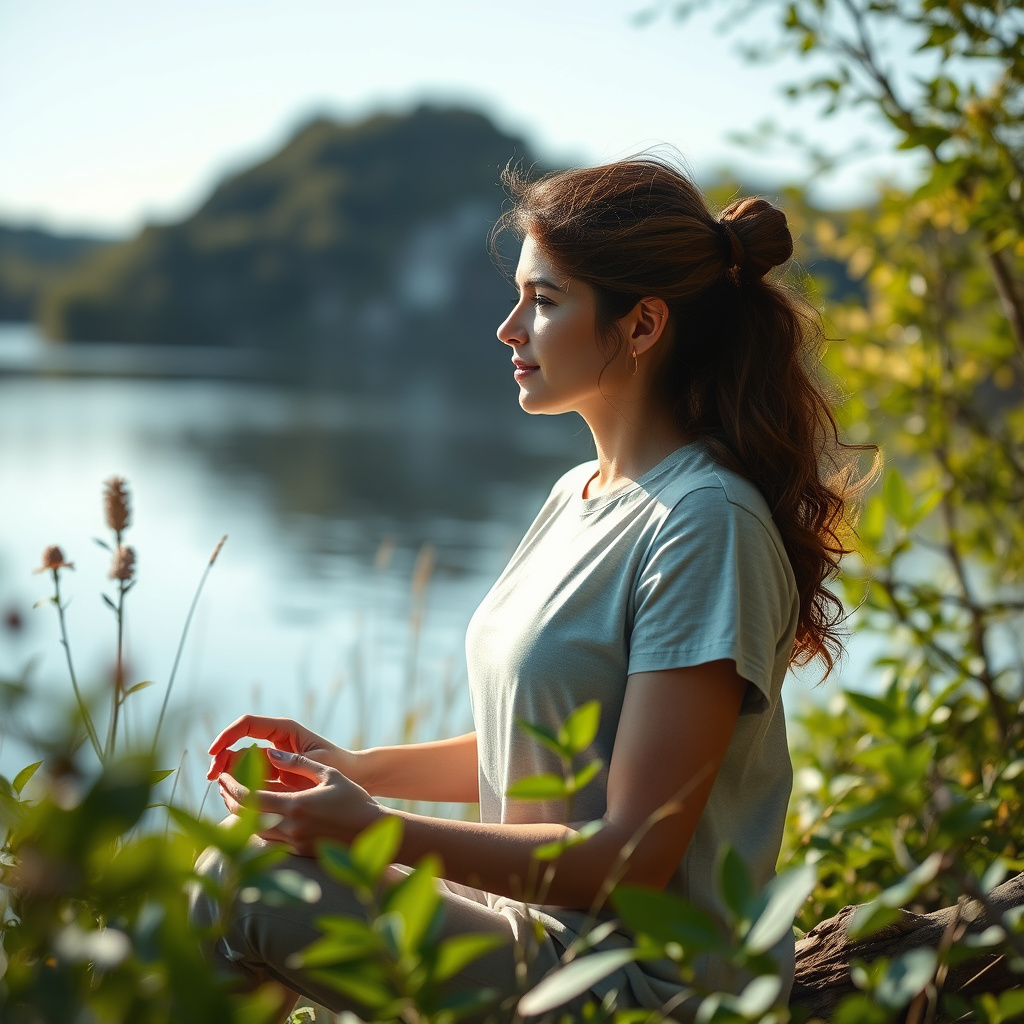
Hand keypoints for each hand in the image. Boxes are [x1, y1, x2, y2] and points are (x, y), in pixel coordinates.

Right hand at [207, 715, 353, 785]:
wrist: (356, 779)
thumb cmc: (341, 765)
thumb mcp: (318, 761)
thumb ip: (294, 760)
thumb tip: (265, 756)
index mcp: (284, 730)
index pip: (247, 724)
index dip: (227, 735)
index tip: (213, 752)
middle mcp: (275, 742)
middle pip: (239, 746)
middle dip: (222, 759)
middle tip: (212, 778)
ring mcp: (273, 760)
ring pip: (242, 765)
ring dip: (229, 776)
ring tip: (221, 790)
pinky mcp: (274, 778)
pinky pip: (251, 780)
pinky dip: (241, 787)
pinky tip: (233, 799)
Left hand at [216, 747, 381, 856]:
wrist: (371, 832)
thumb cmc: (354, 800)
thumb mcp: (328, 774)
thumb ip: (298, 763)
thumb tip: (271, 752)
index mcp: (295, 806)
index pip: (250, 798)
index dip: (231, 787)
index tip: (222, 776)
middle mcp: (289, 828)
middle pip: (245, 816)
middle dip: (229, 800)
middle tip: (223, 785)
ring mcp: (292, 843)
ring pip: (253, 830)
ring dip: (240, 814)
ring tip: (235, 797)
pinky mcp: (298, 852)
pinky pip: (268, 840)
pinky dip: (256, 826)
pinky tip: (256, 815)